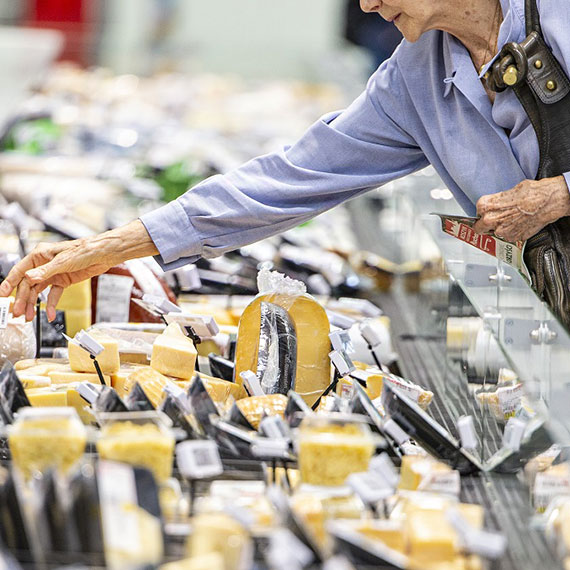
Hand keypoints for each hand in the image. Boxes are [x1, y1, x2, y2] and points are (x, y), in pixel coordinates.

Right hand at [0, 220, 157, 321]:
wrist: (104, 254)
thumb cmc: (85, 250)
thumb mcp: (64, 261)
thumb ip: (45, 271)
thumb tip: (29, 277)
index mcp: (40, 255)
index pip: (20, 270)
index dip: (10, 283)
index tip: (2, 295)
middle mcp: (45, 264)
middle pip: (28, 284)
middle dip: (22, 299)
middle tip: (17, 313)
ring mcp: (54, 273)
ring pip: (38, 291)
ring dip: (33, 304)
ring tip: (28, 317)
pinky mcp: (64, 280)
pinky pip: (53, 295)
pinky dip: (51, 305)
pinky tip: (49, 314)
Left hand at [473, 176, 569, 241]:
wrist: (547, 202)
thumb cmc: (531, 193)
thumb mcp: (508, 191)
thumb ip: (497, 201)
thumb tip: (496, 205)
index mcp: (485, 205)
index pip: (477, 212)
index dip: (483, 212)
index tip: (486, 212)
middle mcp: (490, 219)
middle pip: (478, 227)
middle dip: (483, 225)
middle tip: (490, 222)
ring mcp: (501, 231)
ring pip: (494, 233)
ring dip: (499, 229)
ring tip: (511, 221)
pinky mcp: (512, 238)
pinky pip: (507, 237)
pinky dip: (511, 233)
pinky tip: (518, 224)